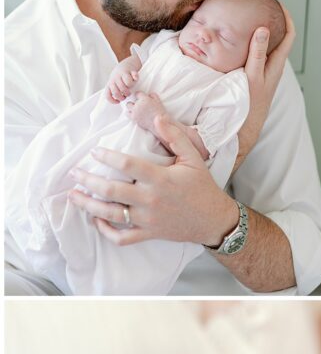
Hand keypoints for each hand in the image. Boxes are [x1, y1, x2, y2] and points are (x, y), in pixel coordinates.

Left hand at [68, 116, 237, 245]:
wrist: (213, 220)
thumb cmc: (202, 187)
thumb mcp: (193, 158)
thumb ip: (175, 136)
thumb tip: (157, 116)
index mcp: (161, 179)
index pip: (128, 165)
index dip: (107, 157)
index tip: (94, 151)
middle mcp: (151, 200)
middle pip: (112, 191)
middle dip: (89, 181)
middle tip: (74, 173)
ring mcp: (148, 219)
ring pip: (111, 215)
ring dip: (89, 206)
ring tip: (74, 196)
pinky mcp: (149, 233)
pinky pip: (122, 238)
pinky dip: (106, 231)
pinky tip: (96, 220)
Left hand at [106, 58, 139, 103]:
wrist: (127, 64)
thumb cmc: (121, 77)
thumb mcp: (115, 83)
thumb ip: (115, 91)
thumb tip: (117, 101)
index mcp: (110, 83)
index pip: (107, 95)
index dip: (113, 100)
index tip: (118, 101)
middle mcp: (114, 79)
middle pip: (116, 92)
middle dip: (122, 97)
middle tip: (126, 95)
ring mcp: (121, 74)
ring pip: (126, 85)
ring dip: (129, 89)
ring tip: (130, 89)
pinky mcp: (129, 70)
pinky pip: (134, 77)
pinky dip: (136, 78)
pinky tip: (135, 79)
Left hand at [126, 91, 166, 132]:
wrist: (158, 124)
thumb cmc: (160, 113)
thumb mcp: (158, 101)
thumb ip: (153, 95)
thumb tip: (149, 95)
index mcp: (144, 99)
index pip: (137, 93)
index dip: (140, 95)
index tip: (141, 98)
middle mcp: (138, 104)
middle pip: (131, 100)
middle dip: (134, 102)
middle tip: (138, 105)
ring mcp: (135, 112)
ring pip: (128, 106)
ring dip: (131, 107)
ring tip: (135, 110)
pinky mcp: (134, 118)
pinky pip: (127, 113)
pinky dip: (129, 113)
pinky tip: (134, 114)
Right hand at [241, 8, 295, 150]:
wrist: (247, 124)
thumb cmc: (251, 102)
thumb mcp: (253, 75)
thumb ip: (257, 53)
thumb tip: (263, 29)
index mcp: (276, 63)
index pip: (289, 35)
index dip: (287, 18)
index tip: (278, 4)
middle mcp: (273, 65)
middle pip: (278, 37)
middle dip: (273, 20)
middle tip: (261, 6)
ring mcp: (265, 70)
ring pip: (266, 45)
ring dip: (261, 32)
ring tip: (250, 18)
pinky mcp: (256, 74)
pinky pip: (256, 54)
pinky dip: (251, 43)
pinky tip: (240, 40)